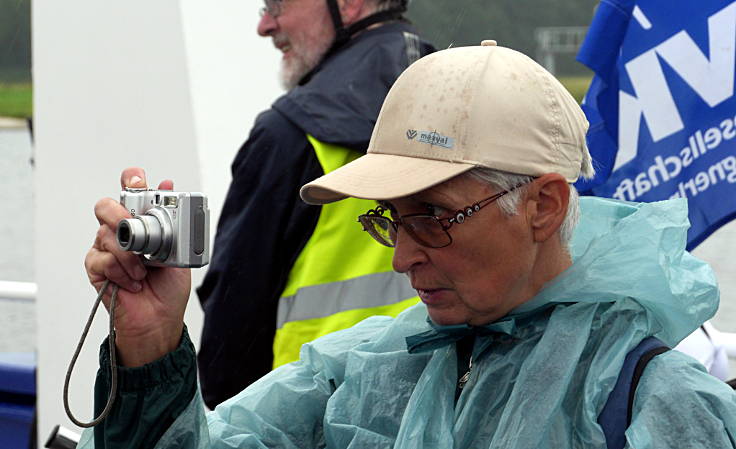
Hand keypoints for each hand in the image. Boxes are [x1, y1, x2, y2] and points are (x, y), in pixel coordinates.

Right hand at [84, 168, 190, 366]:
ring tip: (144, 270)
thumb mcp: (179, 249)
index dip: (131, 181)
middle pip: (106, 207)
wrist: (161, 319)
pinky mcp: (97, 268)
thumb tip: (169, 185)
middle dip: (121, 215)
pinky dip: (121, 270)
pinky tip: (133, 281)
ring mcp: (106, 249)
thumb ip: (172, 219)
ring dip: (129, 254)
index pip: (130, 192)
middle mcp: (121, 233)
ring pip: (106, 235)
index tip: (138, 180)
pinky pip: (101, 259)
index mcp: (142, 224)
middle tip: (134, 228)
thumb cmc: (169, 288)